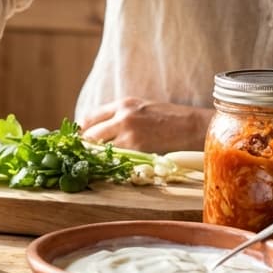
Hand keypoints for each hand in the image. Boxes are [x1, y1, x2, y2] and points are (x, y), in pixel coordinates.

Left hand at [80, 98, 211, 153]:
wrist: (193, 126)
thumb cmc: (170, 119)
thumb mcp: (142, 108)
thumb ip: (122, 116)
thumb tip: (102, 131)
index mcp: (123, 104)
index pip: (90, 118)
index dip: (81, 131)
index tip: (79, 141)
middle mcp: (122, 116)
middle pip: (90, 133)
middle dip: (85, 146)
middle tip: (83, 156)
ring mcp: (129, 133)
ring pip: (100, 148)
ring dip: (96, 157)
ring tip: (96, 164)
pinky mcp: (137, 148)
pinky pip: (115, 158)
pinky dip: (111, 163)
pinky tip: (112, 167)